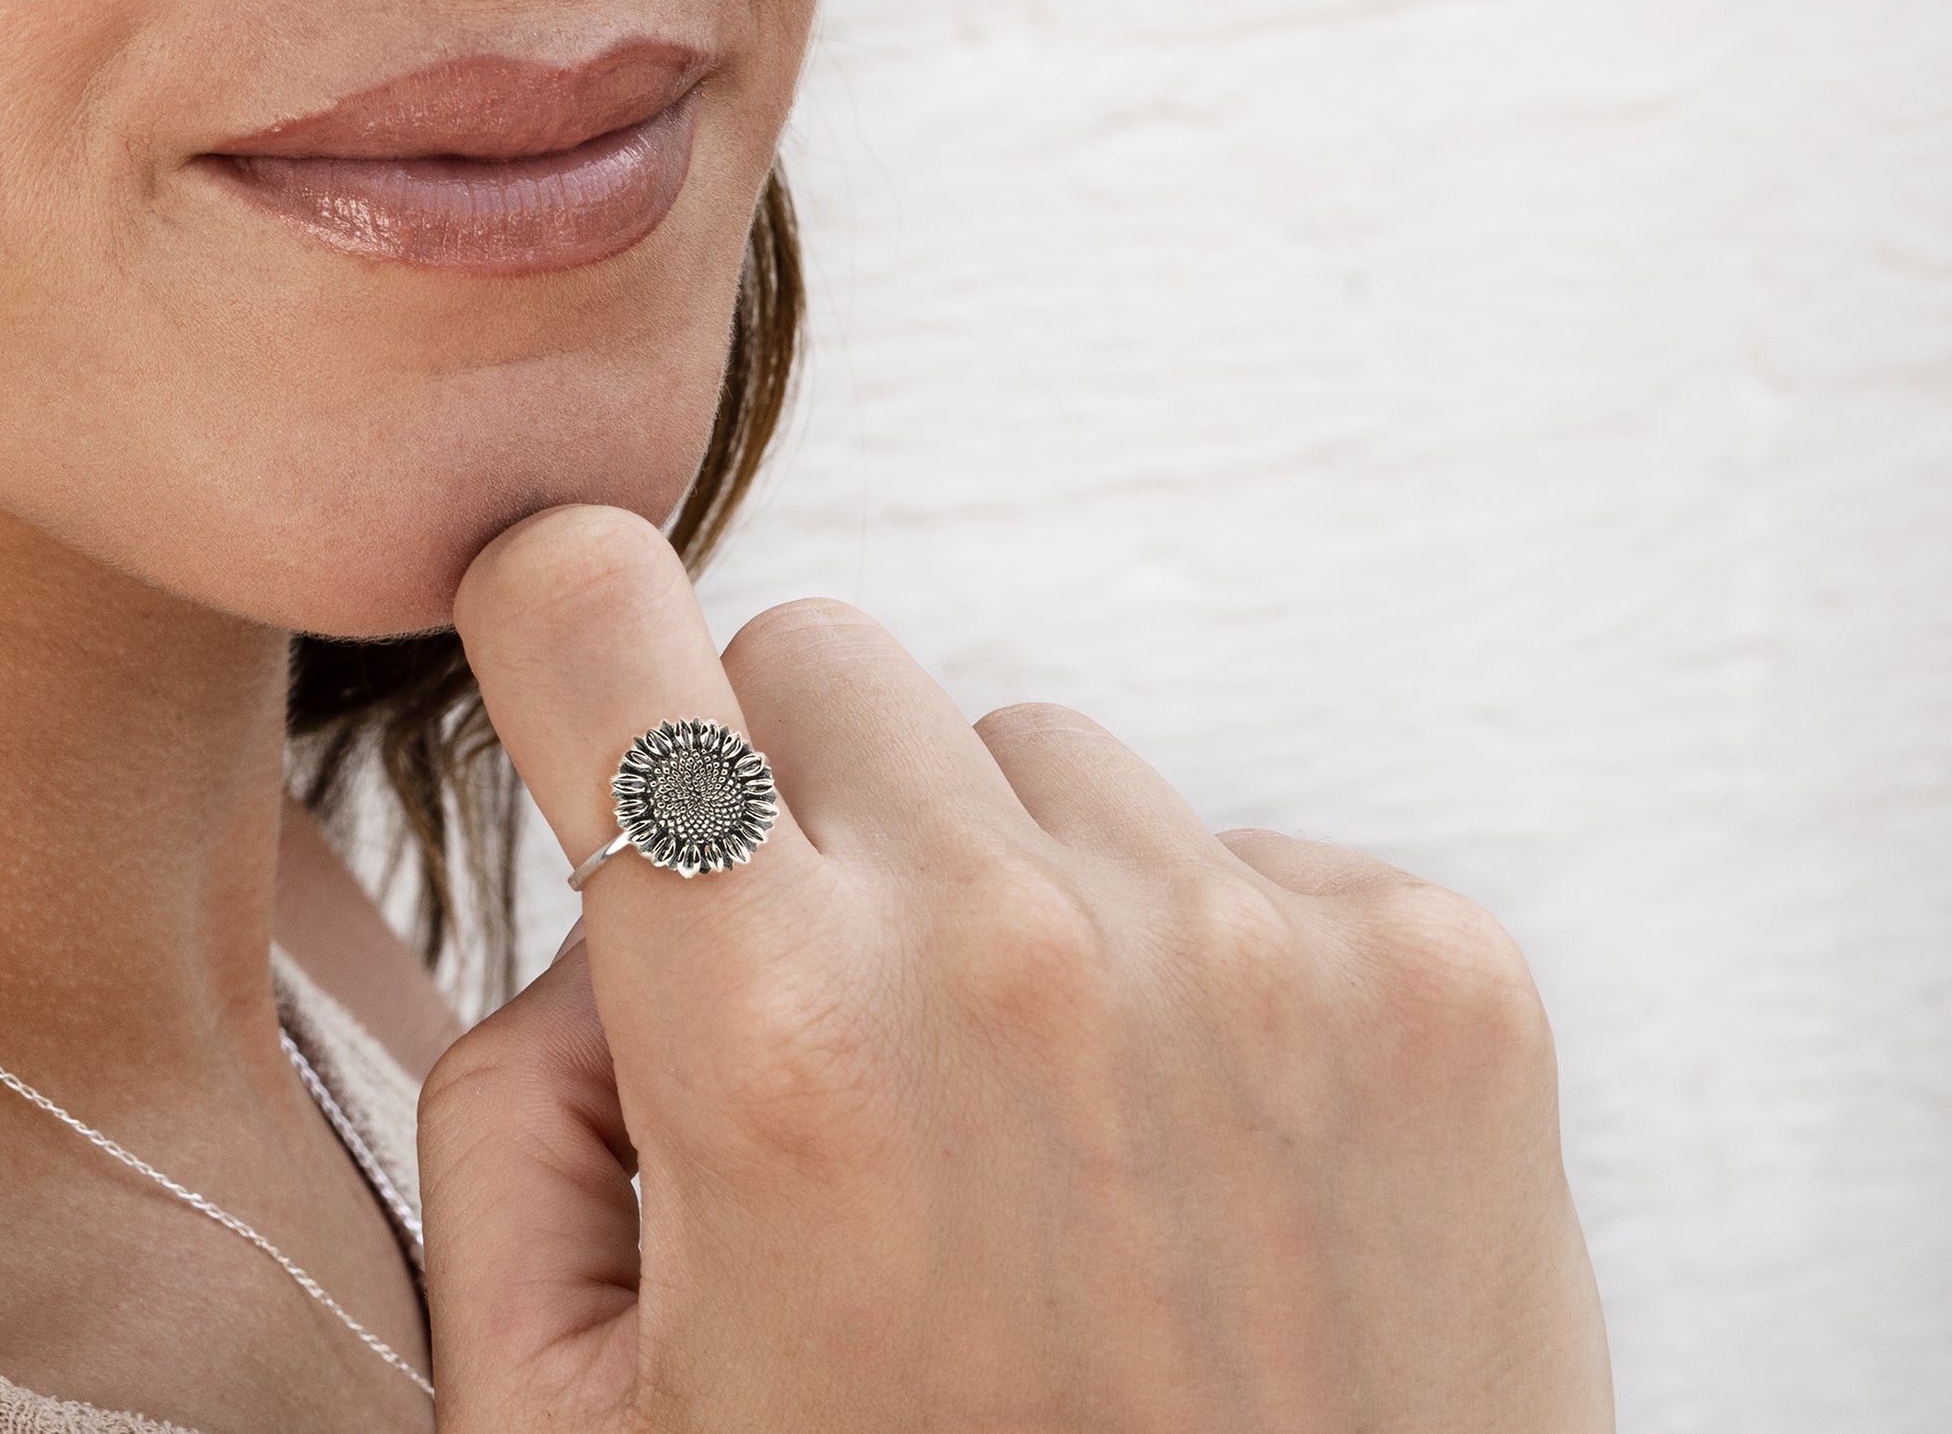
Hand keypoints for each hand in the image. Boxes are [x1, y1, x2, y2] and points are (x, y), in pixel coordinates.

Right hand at [420, 505, 1611, 1433]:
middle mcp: (1014, 950)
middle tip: (840, 1048)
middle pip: (819, 661)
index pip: (593, 608)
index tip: (576, 674)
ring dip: (1005, 897)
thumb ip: (516, 1105)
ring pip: (1031, 755)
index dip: (556, 626)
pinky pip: (1234, 844)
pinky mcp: (1442, 984)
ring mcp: (1255, 952)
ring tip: (1053, 1155)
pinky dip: (1198, 968)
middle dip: (792, 811)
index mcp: (775, 1041)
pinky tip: (1211, 1176)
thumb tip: (617, 899)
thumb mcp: (570, 1426)